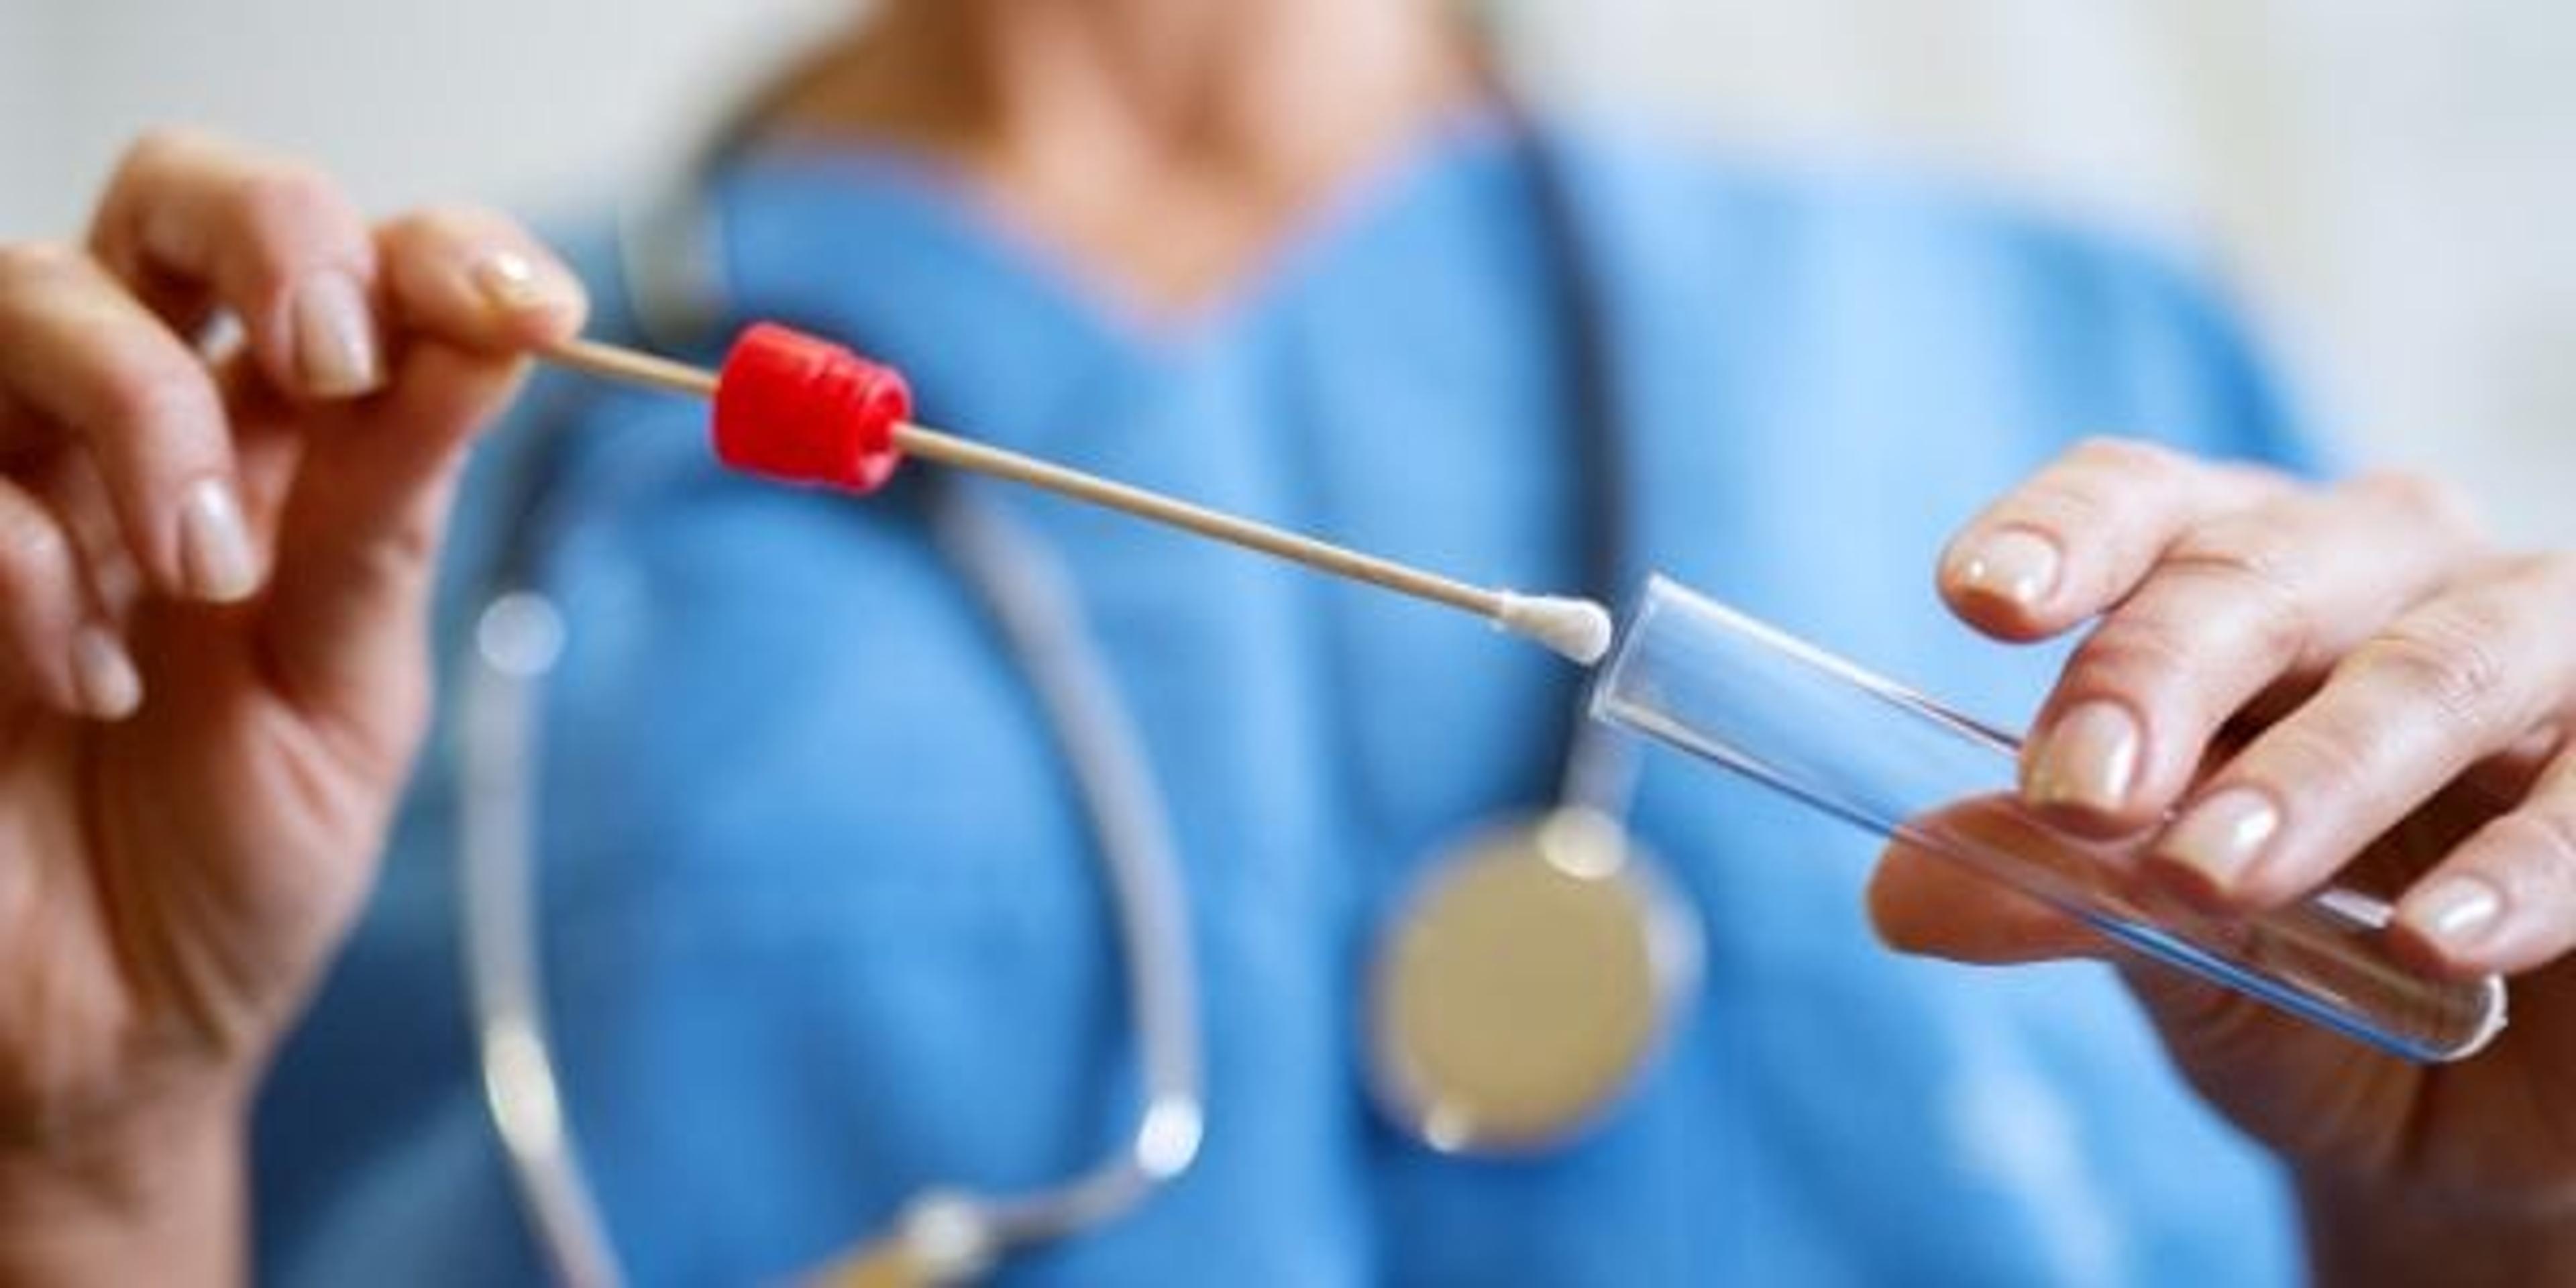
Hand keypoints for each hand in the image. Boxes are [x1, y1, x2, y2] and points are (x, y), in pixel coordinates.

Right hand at [0, 129, 583, 1273]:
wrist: (114, 1040)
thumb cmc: (231, 866)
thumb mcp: (350, 692)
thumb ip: (393, 515)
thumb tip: (501, 336)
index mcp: (281, 450)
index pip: (352, 263)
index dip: (437, 248)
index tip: (530, 308)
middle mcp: (137, 429)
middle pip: (171, 195)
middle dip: (269, 235)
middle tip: (331, 359)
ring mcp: (8, 480)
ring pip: (32, 294)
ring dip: (147, 410)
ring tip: (205, 574)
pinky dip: (29, 564)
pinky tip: (87, 683)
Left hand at [1870, 439, 2575, 1278]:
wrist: (2482, 1126)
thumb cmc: (2306, 986)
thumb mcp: (2165, 949)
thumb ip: (2055, 896)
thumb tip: (1897, 892)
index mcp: (2240, 582)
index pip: (2141, 506)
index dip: (2061, 535)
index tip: (1978, 597)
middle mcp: (2391, 579)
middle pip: (2264, 573)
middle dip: (2160, 675)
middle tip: (2078, 795)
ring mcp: (2544, 652)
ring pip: (2441, 663)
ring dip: (2324, 770)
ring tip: (2217, 876)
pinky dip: (2525, 865)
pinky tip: (2440, 941)